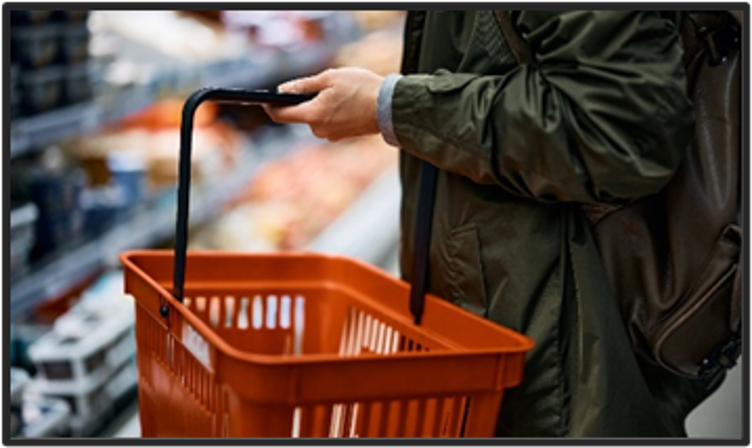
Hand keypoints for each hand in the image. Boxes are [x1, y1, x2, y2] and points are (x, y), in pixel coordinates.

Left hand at [264, 67, 383, 141]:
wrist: (390, 107)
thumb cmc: (360, 89)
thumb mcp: (329, 78)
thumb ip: (303, 85)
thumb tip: (281, 90)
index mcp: (313, 115)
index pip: (281, 115)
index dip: (271, 106)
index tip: (264, 100)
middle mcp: (319, 130)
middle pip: (301, 115)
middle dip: (306, 100)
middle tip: (322, 85)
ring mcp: (331, 135)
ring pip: (317, 117)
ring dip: (322, 105)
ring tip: (341, 93)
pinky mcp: (342, 136)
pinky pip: (330, 122)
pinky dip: (333, 112)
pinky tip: (348, 102)